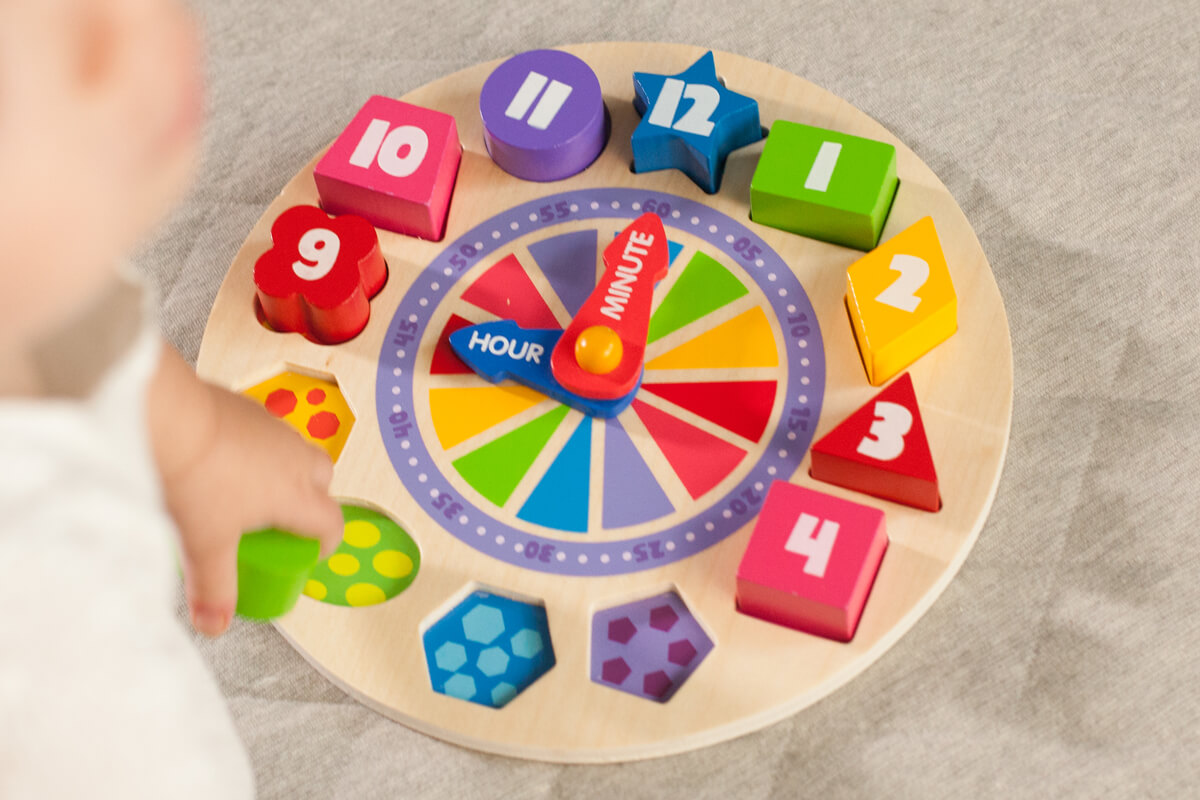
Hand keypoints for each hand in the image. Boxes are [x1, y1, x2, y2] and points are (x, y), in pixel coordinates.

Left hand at [150, 346, 343, 635]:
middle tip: (281, 517)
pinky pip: (264, 429)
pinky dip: (253, 445)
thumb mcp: (204, 544)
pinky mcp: (246, 404)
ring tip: (245, 488)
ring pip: (294, 450)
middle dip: (313, 497)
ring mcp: (273, 427)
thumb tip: (214, 625)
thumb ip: (214, 587)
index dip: (327, 542)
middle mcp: (294, 457)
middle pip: (324, 477)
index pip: (331, 522)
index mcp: (296, 494)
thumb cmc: (196, 479)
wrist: (168, 417)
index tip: (311, 553)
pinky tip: (220, 457)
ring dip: (283, 468)